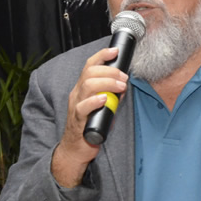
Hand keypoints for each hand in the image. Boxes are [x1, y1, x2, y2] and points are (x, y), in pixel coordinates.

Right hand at [51, 46, 128, 187]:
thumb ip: (111, 95)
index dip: (102, 56)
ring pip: (87, 86)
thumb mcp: (102, 106)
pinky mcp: (77, 121)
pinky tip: (105, 99)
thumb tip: (124, 85)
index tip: (115, 51)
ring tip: (120, 86)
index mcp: (82, 88)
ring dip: (107, 83)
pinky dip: (94, 101)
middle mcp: (77, 94)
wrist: (76, 149)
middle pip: (90, 73)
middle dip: (110, 71)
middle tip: (124, 77)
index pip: (89, 66)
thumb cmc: (89, 126)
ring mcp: (76, 106)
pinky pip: (83, 108)